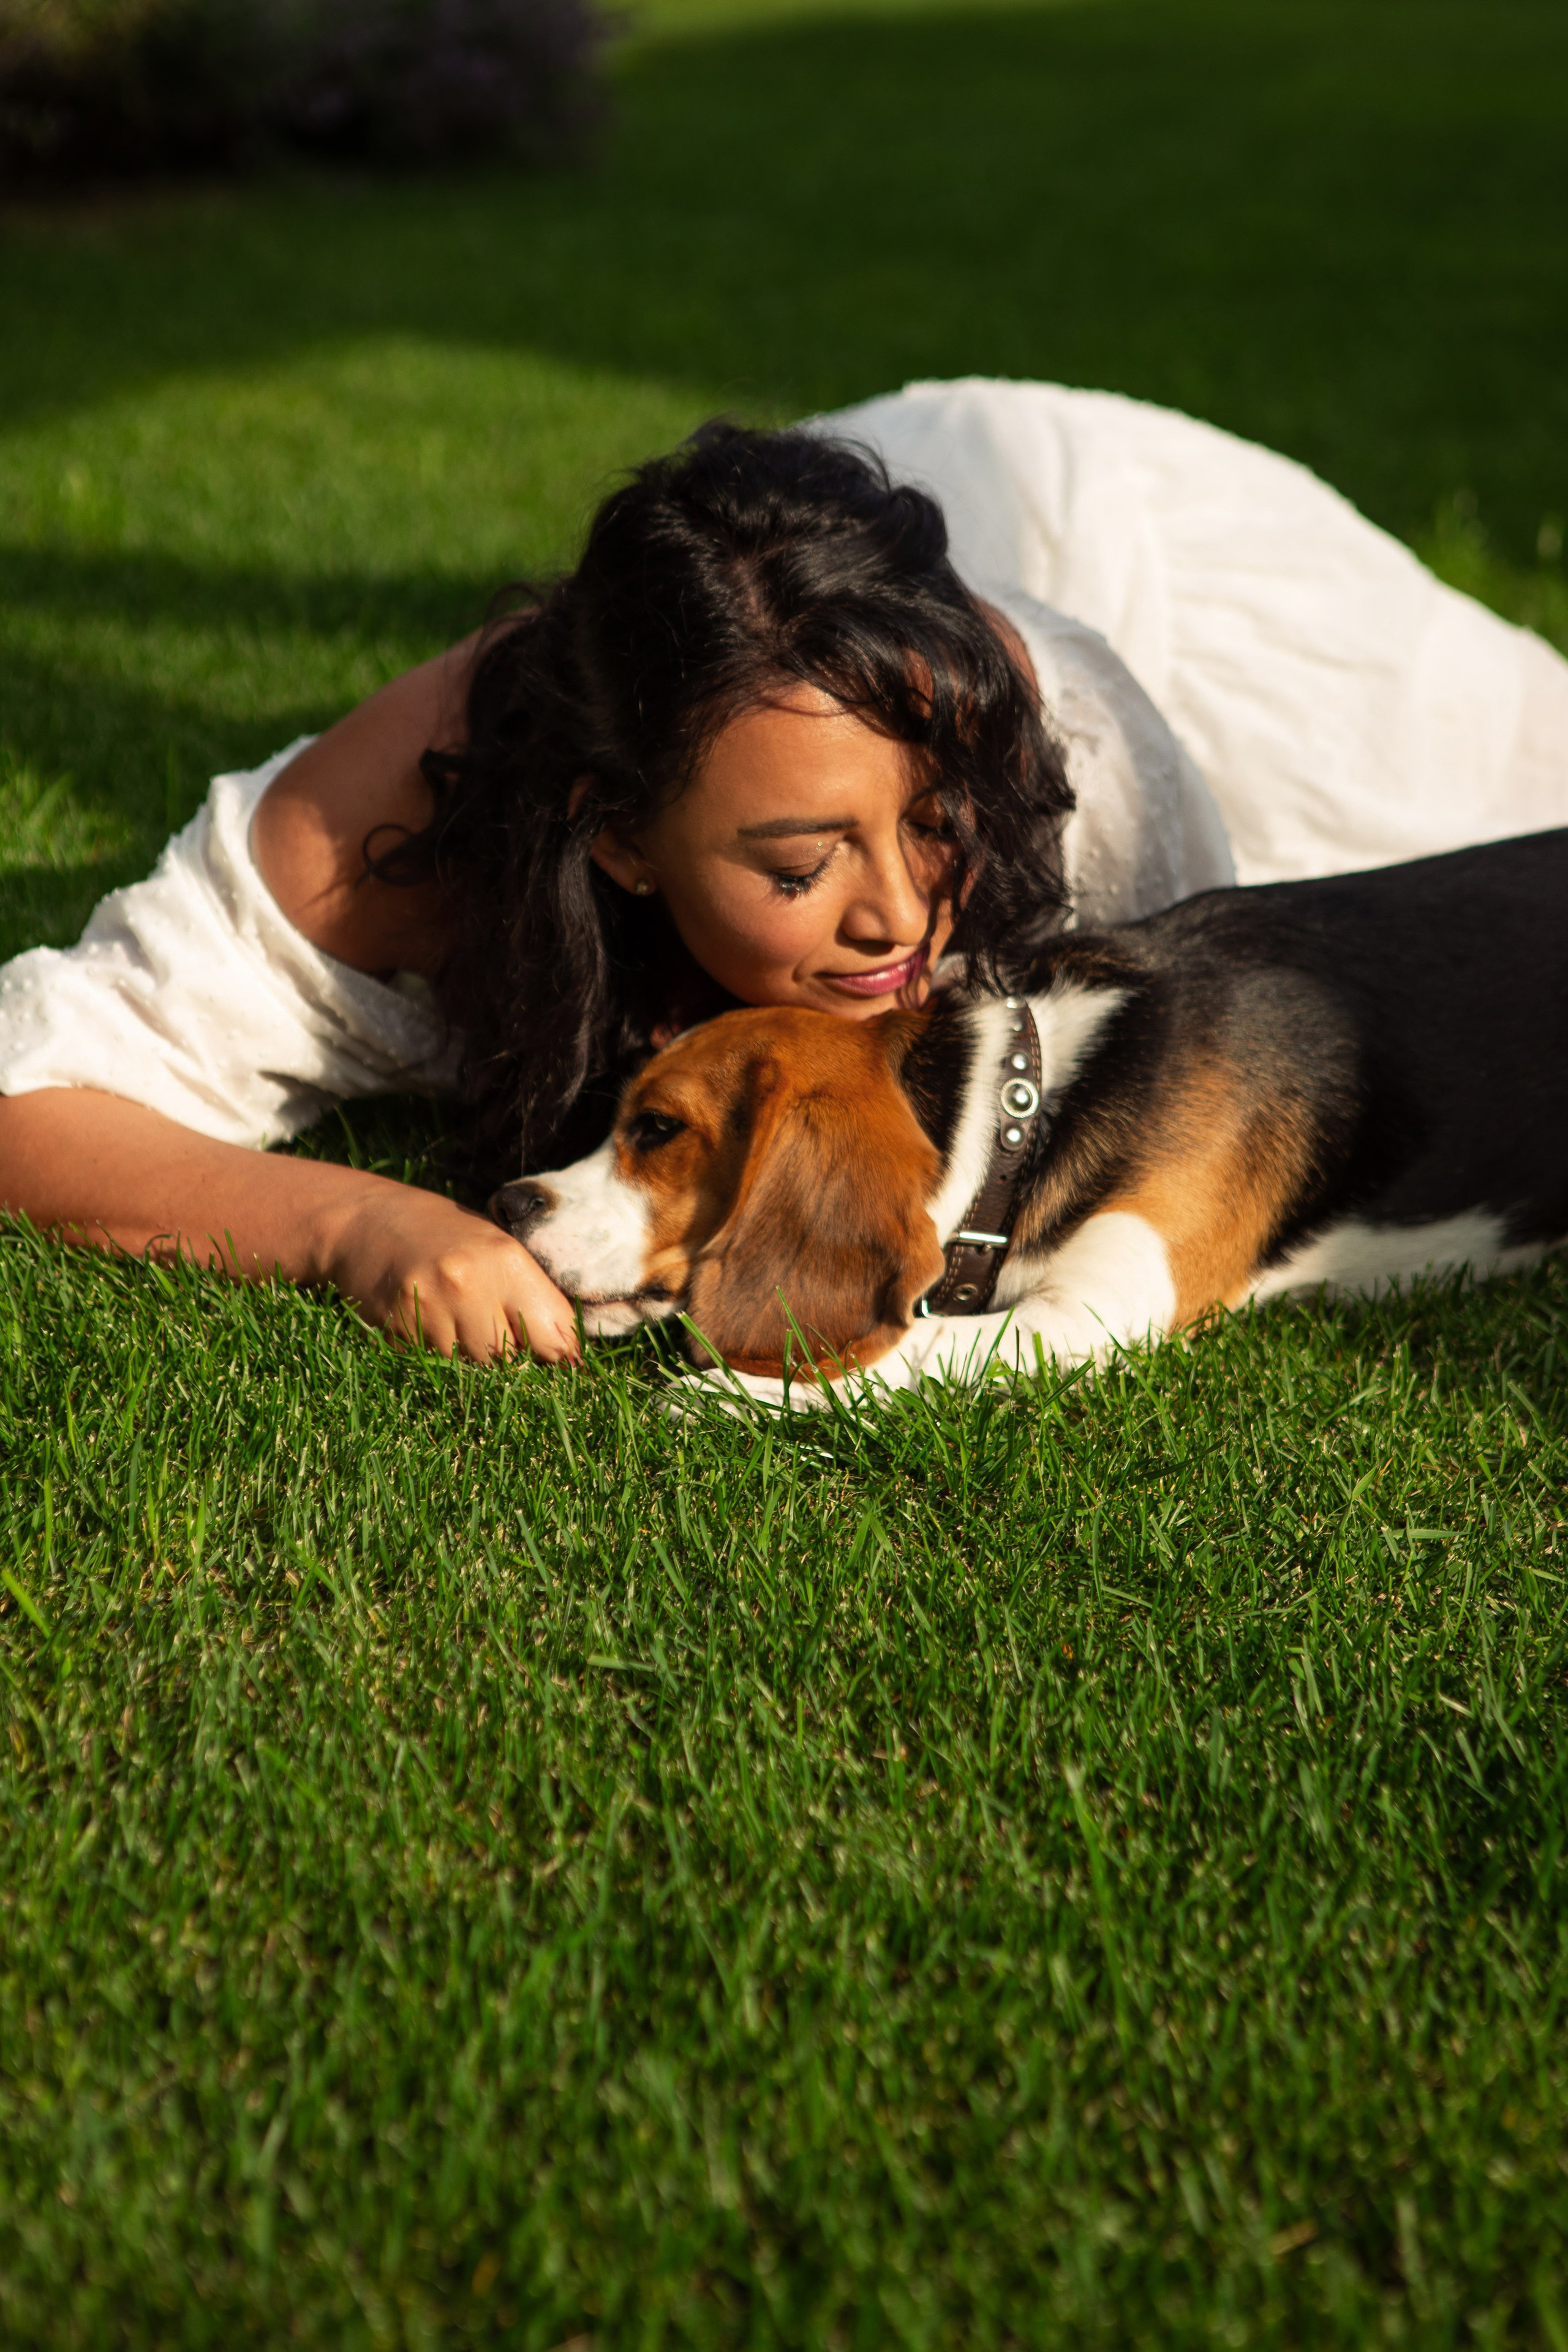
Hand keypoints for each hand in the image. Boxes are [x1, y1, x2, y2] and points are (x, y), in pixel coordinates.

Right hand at [319, 1180, 580, 1364]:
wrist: (365, 1221)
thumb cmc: (442, 1232)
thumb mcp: (496, 1244)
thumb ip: (530, 1289)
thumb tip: (570, 1346)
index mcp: (506, 1259)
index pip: (554, 1335)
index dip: (558, 1353)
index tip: (558, 1360)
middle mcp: (469, 1284)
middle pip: (511, 1360)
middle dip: (510, 1358)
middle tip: (495, 1334)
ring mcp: (430, 1308)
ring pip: (472, 1369)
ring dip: (471, 1360)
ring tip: (457, 1324)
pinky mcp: (397, 1328)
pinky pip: (433, 1364)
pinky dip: (437, 1356)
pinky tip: (429, 1325)